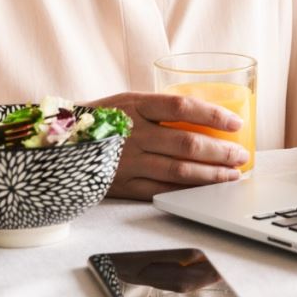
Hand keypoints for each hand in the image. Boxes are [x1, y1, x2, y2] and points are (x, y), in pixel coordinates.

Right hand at [91, 91, 248, 200]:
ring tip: (231, 176)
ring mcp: (127, 162)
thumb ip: (157, 109)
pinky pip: (161, 192)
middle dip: (220, 152)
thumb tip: (203, 114)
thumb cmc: (97, 121)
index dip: (212, 114)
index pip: (181, 106)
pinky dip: (186, 193)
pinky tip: (203, 193)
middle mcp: (132, 133)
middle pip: (186, 143)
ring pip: (178, 171)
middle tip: (241, 156)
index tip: (235, 123)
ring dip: (210, 176)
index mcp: (134, 105)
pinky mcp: (122, 186)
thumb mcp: (124, 103)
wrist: (55, 146)